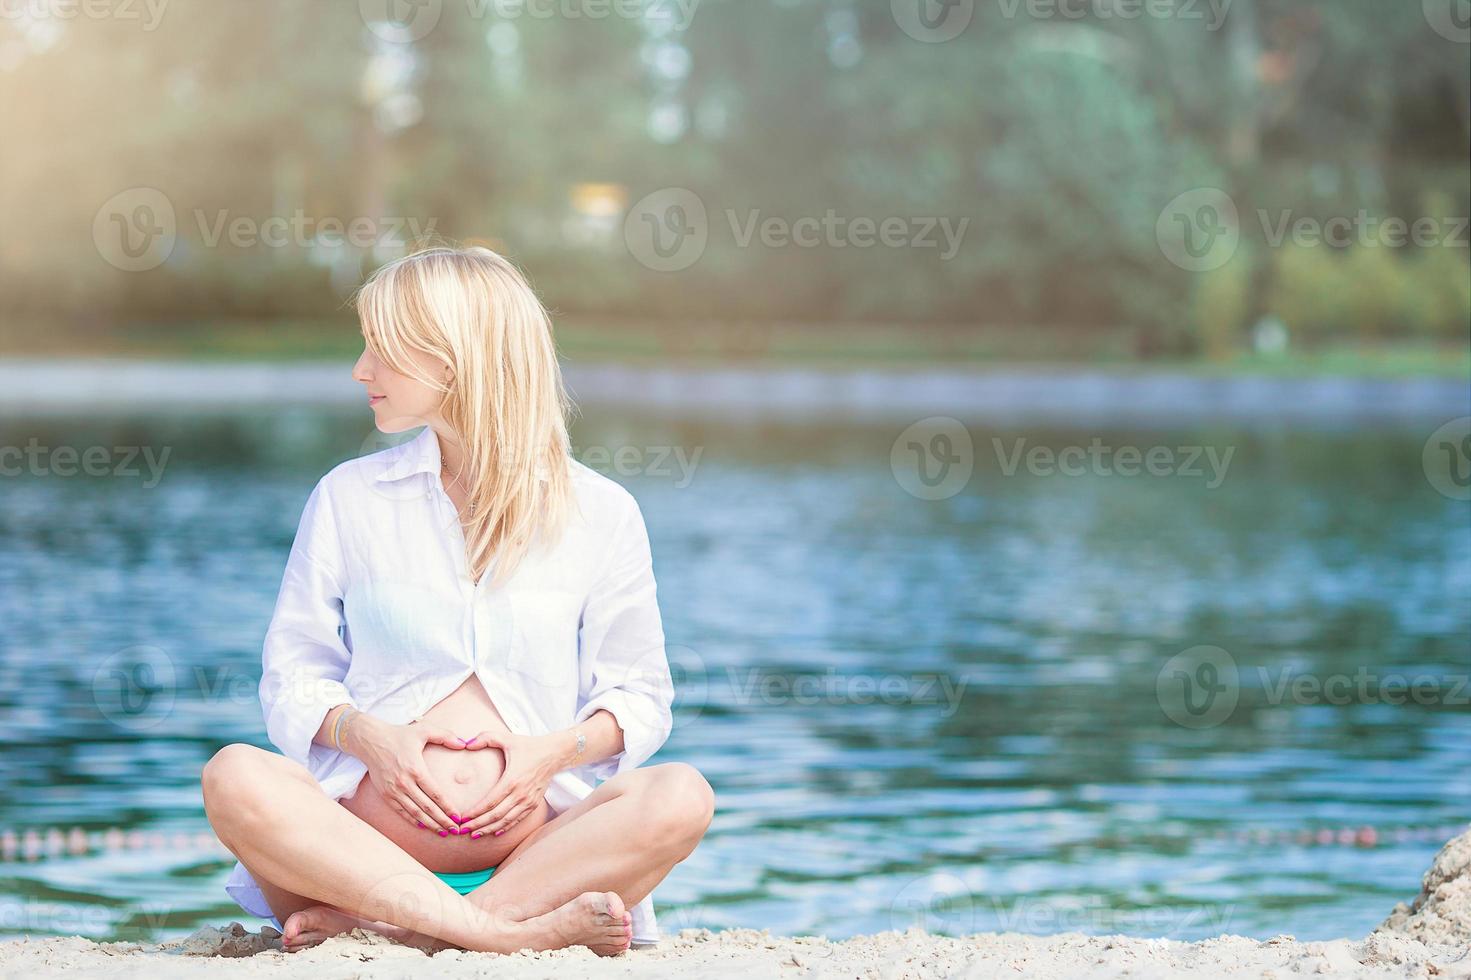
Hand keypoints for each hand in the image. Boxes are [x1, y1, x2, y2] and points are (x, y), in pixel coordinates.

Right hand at [347, 715, 466, 832]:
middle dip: (442, 821)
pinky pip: (401, 811)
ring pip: (414, 813)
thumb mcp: (424, 730)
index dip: (447, 807)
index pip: (435, 794)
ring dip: (429, 824)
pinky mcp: (386, 794)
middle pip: (427, 807)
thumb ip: (446, 736)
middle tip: (455, 831)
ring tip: (442, 832)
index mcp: (416, 769)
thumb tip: (464, 744)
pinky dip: (412, 820)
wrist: (370, 740)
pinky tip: (423, 826)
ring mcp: (393, 790)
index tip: (458, 817)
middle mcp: (404, 783)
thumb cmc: (400, 734)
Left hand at [456, 730, 563, 837]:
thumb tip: (467, 743)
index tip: (462, 818)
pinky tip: (494, 832)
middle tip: (462, 830)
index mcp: (512, 780)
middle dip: (477, 824)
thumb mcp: (507, 738)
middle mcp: (520, 794)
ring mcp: (528, 801)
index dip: (475, 813)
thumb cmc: (528, 746)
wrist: (554, 753)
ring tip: (475, 834)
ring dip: (489, 829)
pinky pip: (517, 820)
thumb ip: (486, 738)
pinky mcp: (533, 804)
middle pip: (495, 815)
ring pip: (506, 821)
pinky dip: (505, 828)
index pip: (489, 802)